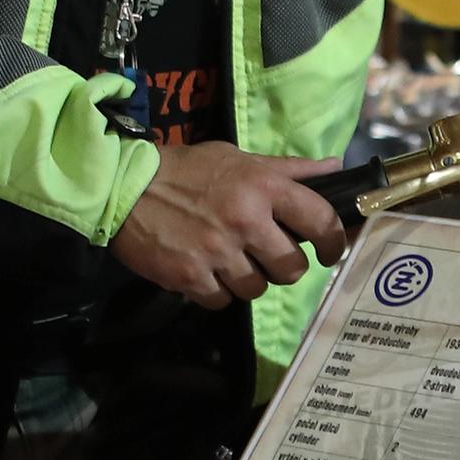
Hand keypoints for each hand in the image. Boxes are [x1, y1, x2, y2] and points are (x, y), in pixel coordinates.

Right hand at [112, 143, 346, 307]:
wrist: (125, 185)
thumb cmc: (187, 169)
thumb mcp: (239, 158)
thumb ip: (288, 169)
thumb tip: (335, 169)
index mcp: (263, 187)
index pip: (320, 220)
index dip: (333, 242)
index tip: (328, 252)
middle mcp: (245, 220)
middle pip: (291, 268)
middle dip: (284, 266)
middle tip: (267, 256)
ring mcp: (217, 252)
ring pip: (257, 289)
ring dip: (248, 280)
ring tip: (230, 261)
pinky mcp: (190, 276)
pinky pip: (221, 300)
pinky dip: (216, 291)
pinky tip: (205, 271)